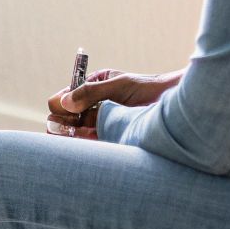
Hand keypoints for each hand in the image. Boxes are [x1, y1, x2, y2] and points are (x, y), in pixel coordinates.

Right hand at [45, 67, 184, 139]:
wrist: (176, 107)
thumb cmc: (150, 89)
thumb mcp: (118, 86)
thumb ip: (91, 93)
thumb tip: (64, 101)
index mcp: (98, 84)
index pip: (72, 92)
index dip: (62, 101)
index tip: (56, 109)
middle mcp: (99, 103)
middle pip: (72, 112)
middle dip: (61, 118)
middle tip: (53, 125)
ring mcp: (106, 120)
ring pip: (79, 128)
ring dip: (67, 132)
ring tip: (56, 136)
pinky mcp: (114, 135)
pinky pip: (93, 139)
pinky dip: (80, 142)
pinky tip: (71, 144)